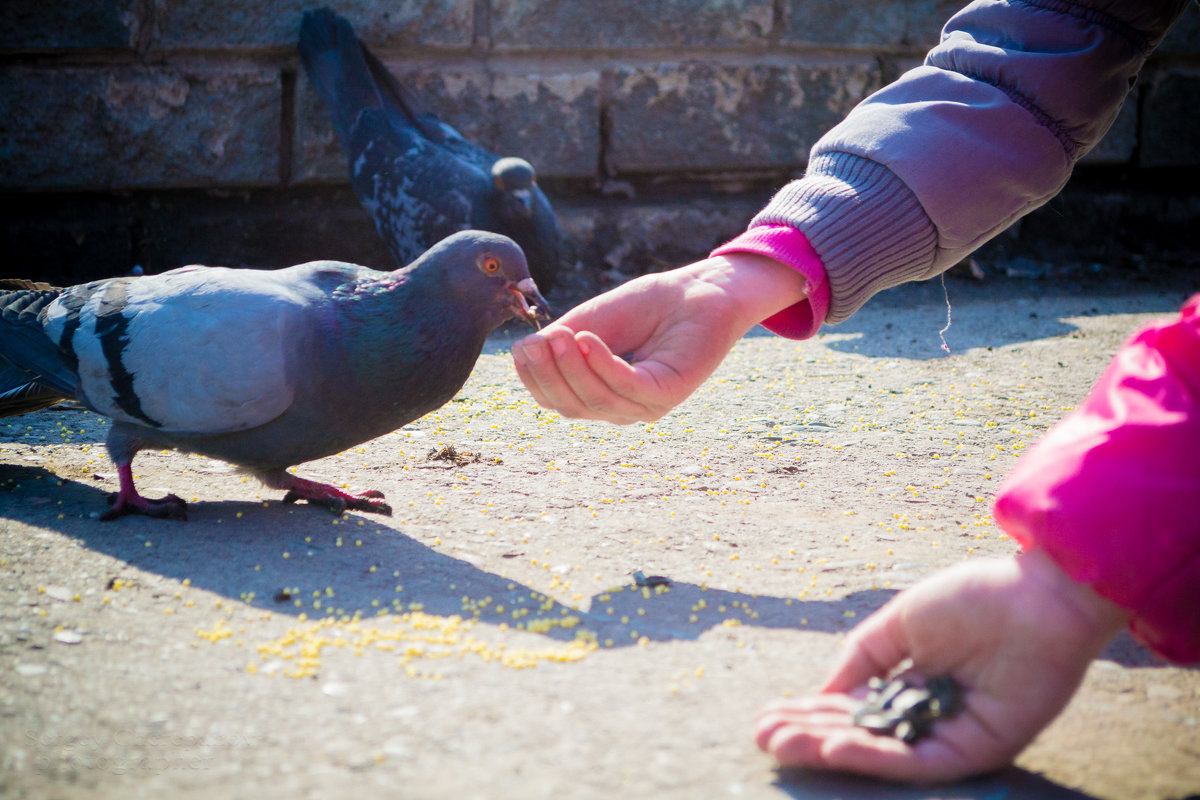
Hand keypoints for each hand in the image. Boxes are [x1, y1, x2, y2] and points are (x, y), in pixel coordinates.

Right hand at [512, 253, 807, 423]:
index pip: (556, 400)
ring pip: (596, 399)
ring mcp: (645, 406)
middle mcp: (620, 407)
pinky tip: (588, 339)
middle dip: (548, 376)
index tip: (520, 348)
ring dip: (571, 368)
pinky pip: (627, 386)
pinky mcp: (668, 394)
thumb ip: (561, 341)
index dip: (533, 379)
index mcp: (599, 394)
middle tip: (534, 343)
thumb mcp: (591, 321)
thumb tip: (525, 352)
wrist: (700, 291)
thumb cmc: (648, 307)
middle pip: (572, 406)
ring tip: (560, 336)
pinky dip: (603, 364)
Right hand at [755, 549, 1129, 781]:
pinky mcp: (975, 750)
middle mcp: (927, 717)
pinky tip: (835, 746)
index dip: (807, 714)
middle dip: (807, 736)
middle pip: (857, 735)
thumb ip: (861, 659)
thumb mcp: (899, 624)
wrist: (1038, 596)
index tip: (764, 717)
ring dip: (829, 750)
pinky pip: (916, 760)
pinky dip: (874, 756)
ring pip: (880, 753)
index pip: (851, 709)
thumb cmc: (973, 599)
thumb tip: (819, 695)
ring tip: (783, 745)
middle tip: (762, 739)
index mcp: (911, 686)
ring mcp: (950, 735)